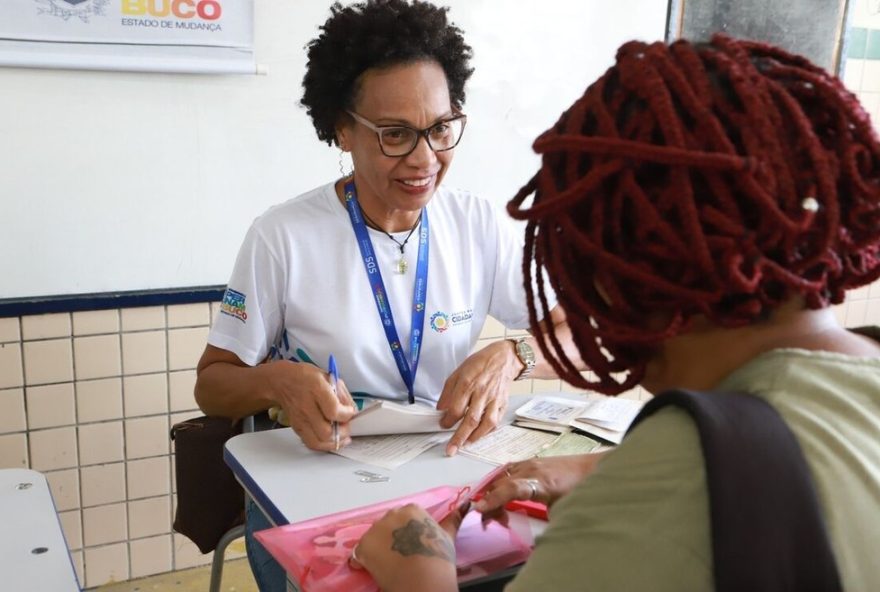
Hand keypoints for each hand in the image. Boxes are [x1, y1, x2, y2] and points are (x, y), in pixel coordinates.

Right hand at [263, 359, 356, 450]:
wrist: (282, 381)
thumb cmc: (306, 377)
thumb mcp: (329, 377)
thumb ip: (343, 395)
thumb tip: (353, 411)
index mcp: (316, 389)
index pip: (333, 410)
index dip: (346, 415)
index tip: (350, 413)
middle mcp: (306, 406)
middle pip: (325, 431)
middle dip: (341, 432)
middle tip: (347, 426)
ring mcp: (300, 419)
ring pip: (318, 441)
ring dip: (334, 442)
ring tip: (342, 437)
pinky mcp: (296, 427)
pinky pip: (311, 443)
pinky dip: (323, 445)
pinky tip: (331, 440)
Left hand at [349, 503, 465, 591]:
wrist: (423, 580)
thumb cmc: (438, 558)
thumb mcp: (448, 537)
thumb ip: (453, 519)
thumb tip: (465, 505)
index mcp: (412, 510)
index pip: (405, 518)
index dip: (409, 534)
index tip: (413, 546)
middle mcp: (391, 515)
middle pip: (388, 526)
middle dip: (391, 539)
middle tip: (401, 557)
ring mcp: (375, 530)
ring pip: (374, 539)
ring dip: (378, 550)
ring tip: (389, 566)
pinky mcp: (363, 547)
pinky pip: (359, 554)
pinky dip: (363, 562)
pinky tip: (374, 571)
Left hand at [436, 340, 520, 455]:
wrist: (503, 360)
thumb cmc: (479, 365)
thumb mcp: (458, 372)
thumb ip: (448, 392)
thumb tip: (440, 409)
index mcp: (468, 383)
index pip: (456, 408)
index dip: (448, 420)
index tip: (443, 425)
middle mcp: (482, 393)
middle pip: (471, 419)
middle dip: (459, 437)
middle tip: (451, 449)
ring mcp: (494, 400)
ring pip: (486, 423)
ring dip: (475, 437)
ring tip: (465, 444)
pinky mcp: (503, 404)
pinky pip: (496, 422)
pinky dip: (487, 431)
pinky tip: (479, 435)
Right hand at [473, 453, 606, 518]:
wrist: (593, 467)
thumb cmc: (581, 490)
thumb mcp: (565, 510)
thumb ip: (547, 521)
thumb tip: (537, 538)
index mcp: (541, 483)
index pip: (511, 489)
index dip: (494, 499)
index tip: (480, 510)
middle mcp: (531, 469)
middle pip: (501, 484)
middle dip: (489, 502)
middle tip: (487, 521)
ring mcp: (530, 463)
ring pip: (502, 476)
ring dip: (493, 492)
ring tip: (493, 511)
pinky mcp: (531, 461)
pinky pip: (508, 471)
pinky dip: (499, 482)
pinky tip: (499, 492)